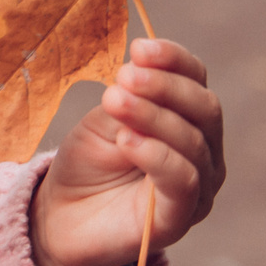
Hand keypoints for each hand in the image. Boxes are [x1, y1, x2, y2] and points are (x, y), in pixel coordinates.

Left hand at [32, 38, 224, 265]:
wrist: (61, 217)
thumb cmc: (87, 163)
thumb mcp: (105, 118)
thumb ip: (129, 96)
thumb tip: (140, 63)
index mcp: (189, 120)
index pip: (197, 81)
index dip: (174, 60)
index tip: (140, 47)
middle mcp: (205, 153)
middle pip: (204, 109)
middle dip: (165, 86)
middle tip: (124, 75)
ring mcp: (198, 187)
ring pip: (193, 142)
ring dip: (153, 116)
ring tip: (115, 101)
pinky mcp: (180, 218)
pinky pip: (182, 180)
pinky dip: (156, 154)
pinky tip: (127, 139)